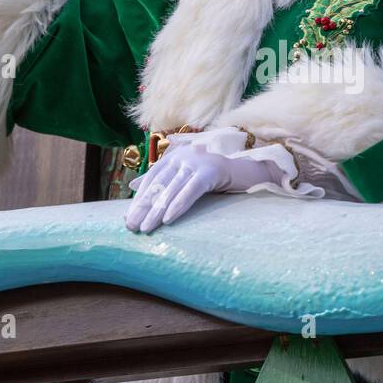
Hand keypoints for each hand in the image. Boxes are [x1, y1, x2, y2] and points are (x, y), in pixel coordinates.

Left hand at [125, 142, 280, 232]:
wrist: (254, 166)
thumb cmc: (221, 173)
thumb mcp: (189, 175)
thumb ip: (164, 177)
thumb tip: (134, 185)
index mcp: (176, 155)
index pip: (152, 178)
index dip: (140, 198)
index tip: (128, 217)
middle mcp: (184, 154)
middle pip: (159, 183)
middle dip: (143, 206)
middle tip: (131, 226)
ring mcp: (198, 160)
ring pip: (172, 188)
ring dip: (157, 210)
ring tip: (145, 228)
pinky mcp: (212, 169)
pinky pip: (191, 190)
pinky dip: (179, 205)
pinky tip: (168, 220)